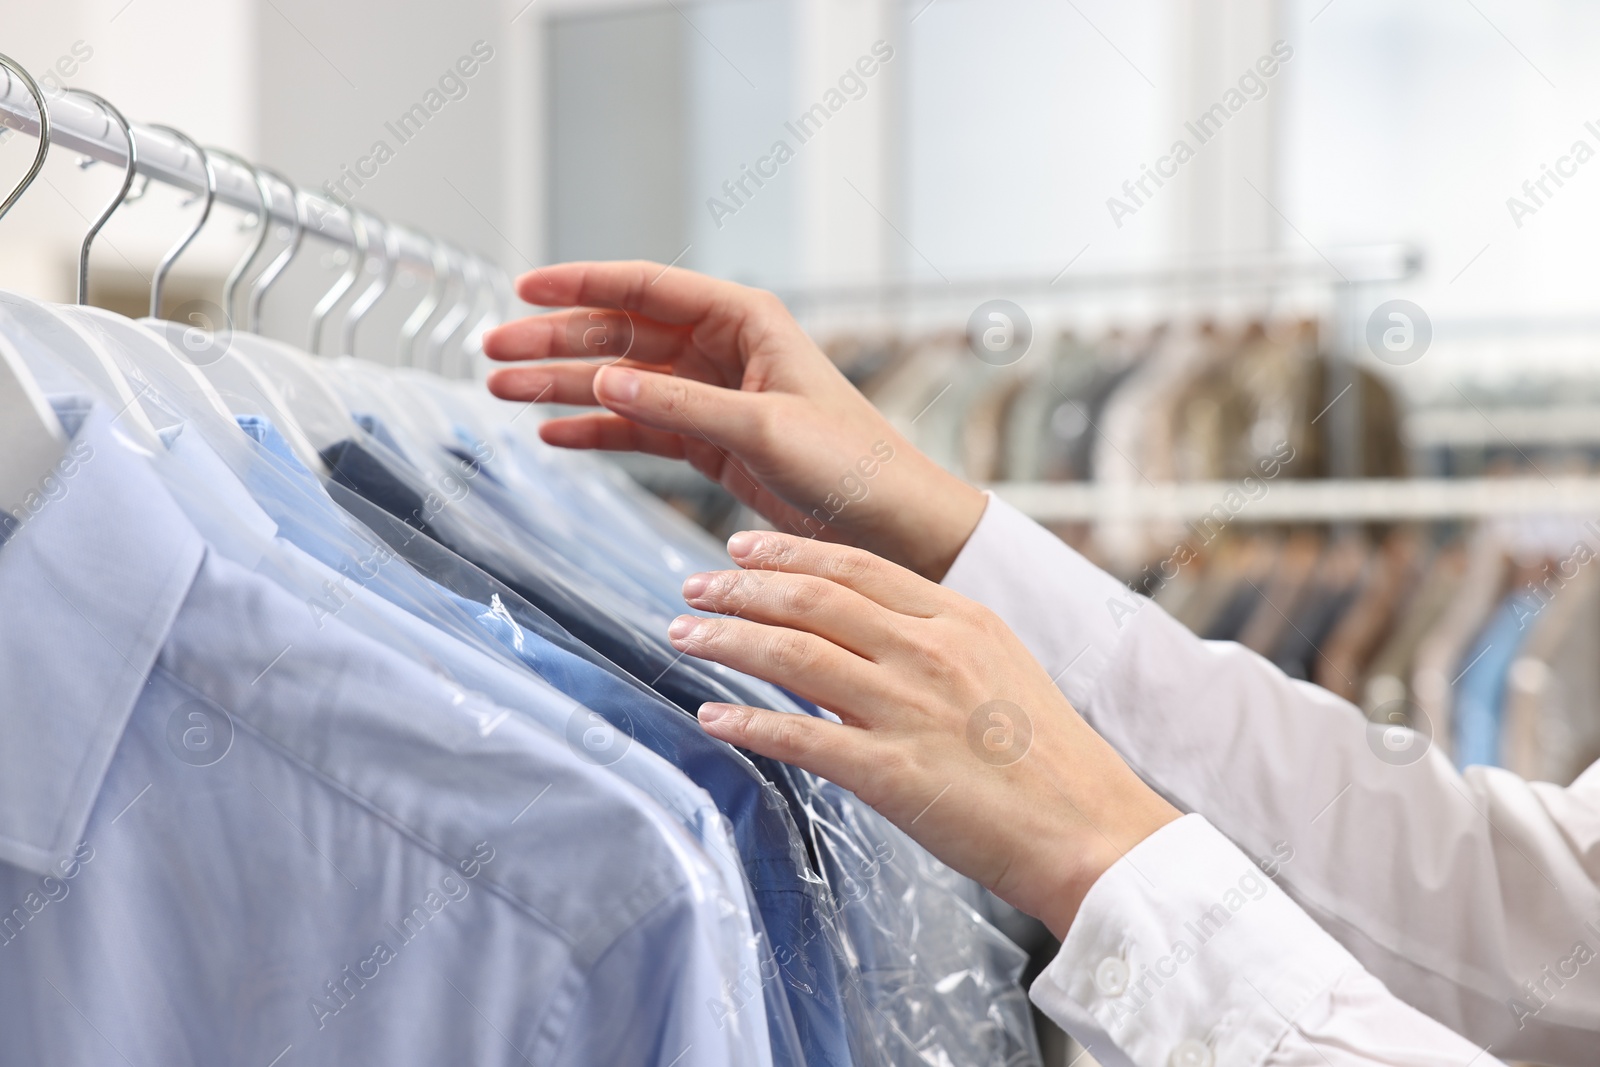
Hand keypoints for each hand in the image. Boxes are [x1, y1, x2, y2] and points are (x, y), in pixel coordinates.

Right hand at [482, 261, 986, 580]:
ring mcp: (712, 396)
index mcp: (745, 320)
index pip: (646, 289)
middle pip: (620, 335)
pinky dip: (596, 429)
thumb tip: (605, 377)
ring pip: (621, 381)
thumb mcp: (765, 428)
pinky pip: (639, 428)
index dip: (581, 285)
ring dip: (563, 385)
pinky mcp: (709, 442)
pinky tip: (553, 432)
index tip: (521, 288)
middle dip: (555, 341)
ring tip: (502, 389)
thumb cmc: (851, 463)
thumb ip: (682, 404)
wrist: (889, 522)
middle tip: (491, 352)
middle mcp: (723, 350)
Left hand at [669, 531, 1179, 938]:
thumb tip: (856, 638)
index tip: (740, 549)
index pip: (853, 565)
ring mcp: (907, 708)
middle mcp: (928, 650)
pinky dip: (745, 722)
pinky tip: (709, 714)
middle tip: (692, 586)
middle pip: (812, 598)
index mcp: (959, 618)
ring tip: (683, 634)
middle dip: (740, 587)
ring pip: (792, 654)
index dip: (787, 551)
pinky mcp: (890, 771)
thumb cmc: (1051, 758)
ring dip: (727, 640)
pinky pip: (797, 737)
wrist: (1094, 830)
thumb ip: (931, 644)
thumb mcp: (1000, 670)